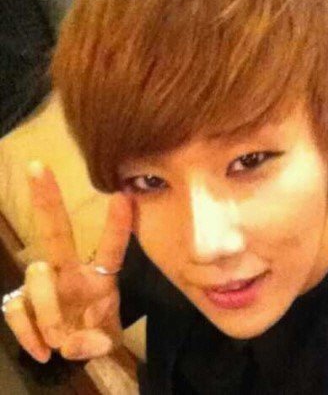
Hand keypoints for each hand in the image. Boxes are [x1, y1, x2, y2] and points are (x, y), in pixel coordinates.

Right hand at [2, 161, 132, 362]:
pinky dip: (27, 331)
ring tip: (61, 340)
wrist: (75, 347)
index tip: (123, 196)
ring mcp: (45, 284)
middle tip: (37, 168)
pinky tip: (42, 348)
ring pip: (37, 275)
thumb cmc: (97, 330)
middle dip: (48, 201)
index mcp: (100, 277)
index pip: (112, 248)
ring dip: (48, 310)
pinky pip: (15, 308)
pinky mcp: (22, 302)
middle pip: (56, 232)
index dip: (116, 224)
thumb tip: (81, 344)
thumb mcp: (107, 338)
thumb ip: (98, 341)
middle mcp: (70, 271)